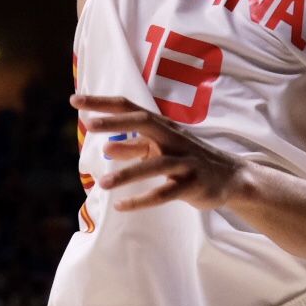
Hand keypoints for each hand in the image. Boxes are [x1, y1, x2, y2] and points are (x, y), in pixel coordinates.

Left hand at [71, 94, 245, 211]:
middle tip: (88, 125)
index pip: (130, 108)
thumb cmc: (186, 158)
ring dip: (128, 172)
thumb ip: (133, 147)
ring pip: (155, 164)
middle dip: (116, 122)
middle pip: (144, 123)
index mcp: (162, 126)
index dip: (104, 103)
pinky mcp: (192, 184)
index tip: (76, 100)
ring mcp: (184, 160)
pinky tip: (122, 205)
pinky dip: (143, 200)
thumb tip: (105, 145)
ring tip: (102, 183)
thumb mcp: (159, 149)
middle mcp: (173, 137)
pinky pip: (165, 193)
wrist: (230, 176)